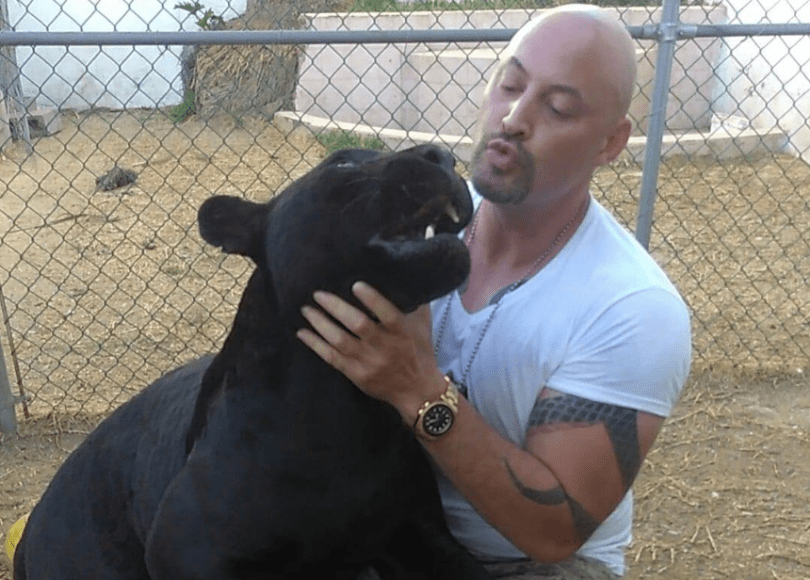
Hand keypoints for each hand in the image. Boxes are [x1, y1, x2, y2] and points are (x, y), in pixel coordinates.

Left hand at [296, 281, 445, 422]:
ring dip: (320, 324)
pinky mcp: (356, 375)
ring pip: (340, 341)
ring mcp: (368, 363)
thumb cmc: (419, 351)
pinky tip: (303, 333)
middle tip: (318, 294)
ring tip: (306, 310)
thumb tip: (401, 274)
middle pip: (358, 325)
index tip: (356, 285)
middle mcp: (384, 348)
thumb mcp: (422, 326)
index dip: (373, 300)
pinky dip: (315, 344)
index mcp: (402, 333)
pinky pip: (331, 358)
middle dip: (336, 308)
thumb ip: (413, 303)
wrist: (416, 391)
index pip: (388, 314)